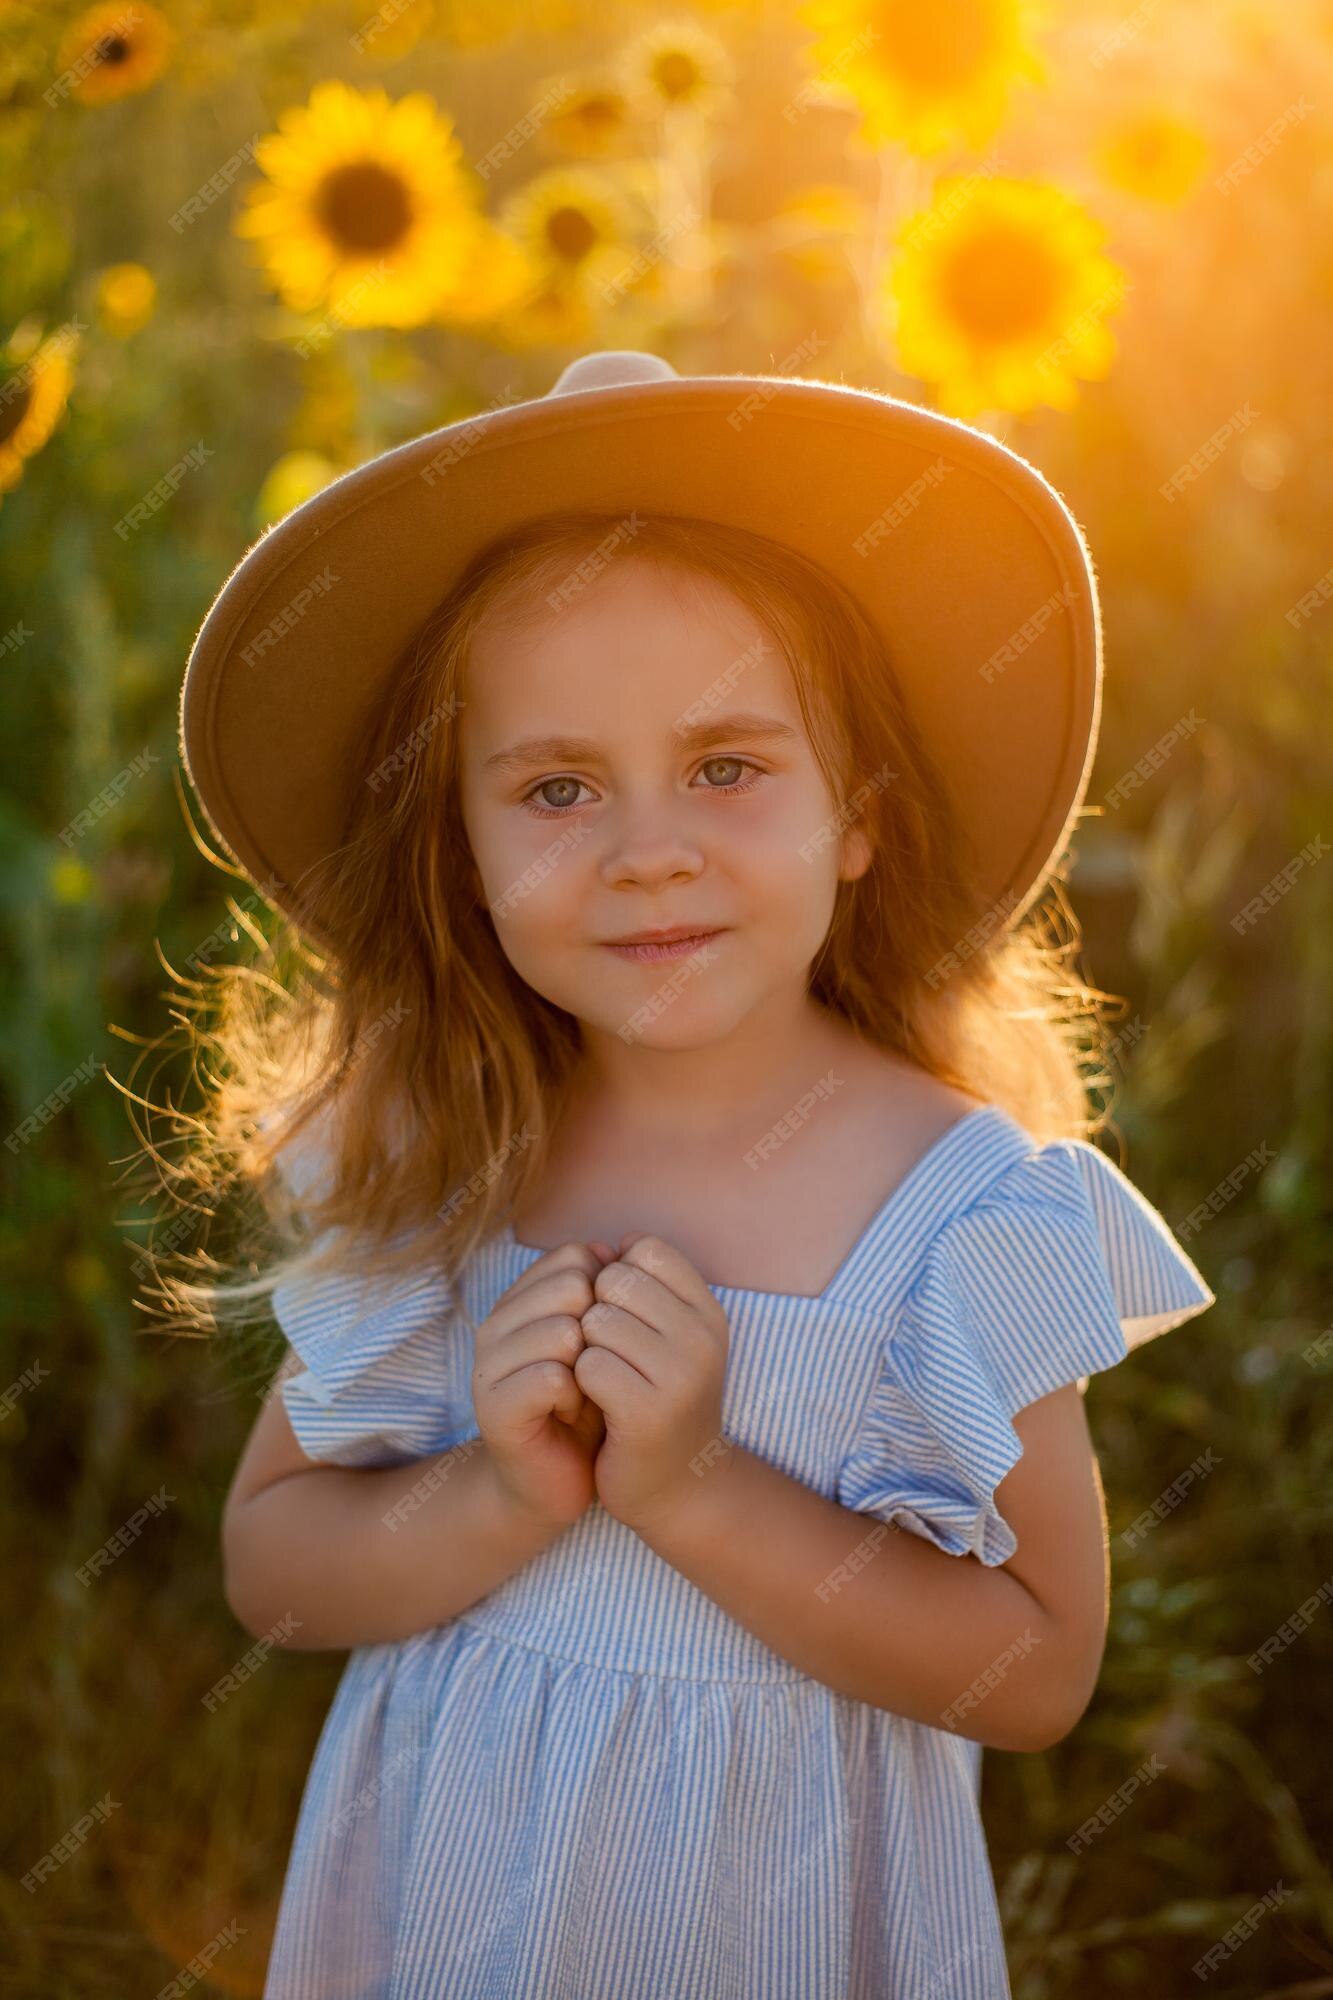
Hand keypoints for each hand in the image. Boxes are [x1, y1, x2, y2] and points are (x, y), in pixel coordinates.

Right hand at [472, 1238, 618, 1528]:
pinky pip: (552, 1378)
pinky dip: (576, 1397)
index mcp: (520, 1300)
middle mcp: (496, 1324)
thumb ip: (603, 1293)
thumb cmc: (588, 1406)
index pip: (573, 1257)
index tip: (603, 1337)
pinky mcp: (493, 1406)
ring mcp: (488, 1364)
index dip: (606, 1293)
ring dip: (589, 1367)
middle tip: (593, 1371)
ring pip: (561, 1331)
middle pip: (569, 1288)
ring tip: (582, 1394)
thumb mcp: (602, 1341)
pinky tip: (571, 1413)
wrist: (559, 1479)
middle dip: (599, 1330)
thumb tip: (614, 1247)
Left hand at [573, 1232, 731, 1534]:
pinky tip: (596, 1404)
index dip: (617, 1275)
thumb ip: (647, 1288)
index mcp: (709, 1313)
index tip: (621, 1316)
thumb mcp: (669, 1337)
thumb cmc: (660, 1400)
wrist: (677, 1487)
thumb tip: (612, 1244)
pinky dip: (579, 1383)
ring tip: (603, 1379)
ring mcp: (679, 1377)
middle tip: (607, 1353)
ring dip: (585, 1349)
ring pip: (595, 1321)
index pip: (646, 1249)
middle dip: (595, 1311)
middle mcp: (703, 1339)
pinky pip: (587, 1366)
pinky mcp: (647, 1413)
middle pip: (616, 1280)